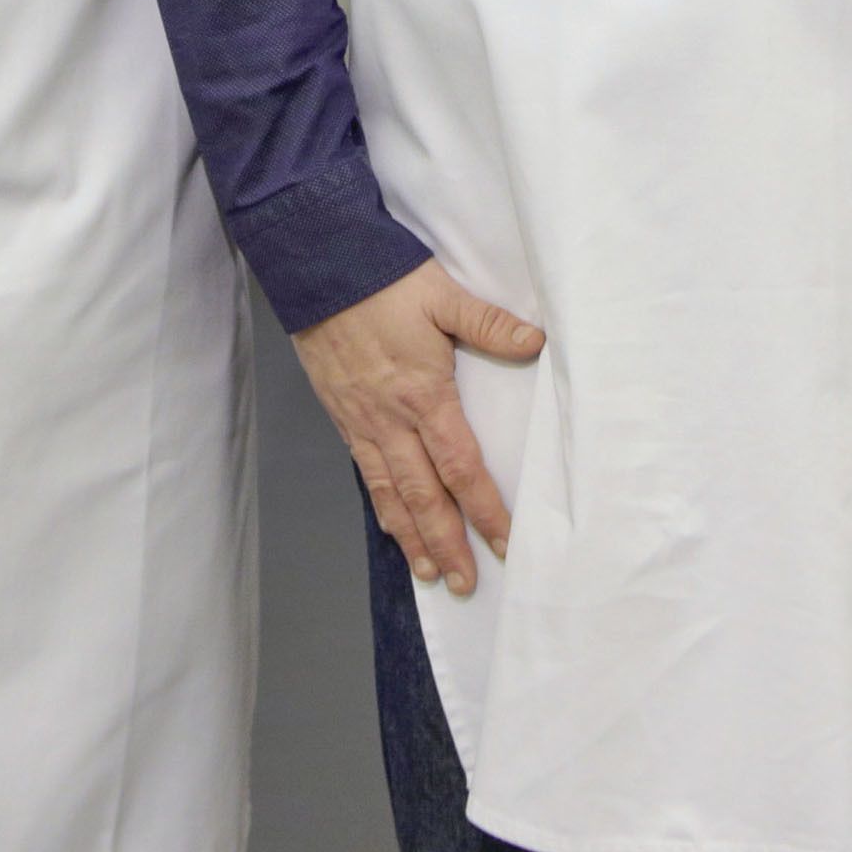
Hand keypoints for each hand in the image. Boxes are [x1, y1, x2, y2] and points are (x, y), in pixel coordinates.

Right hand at [290, 260, 545, 595]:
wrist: (316, 268)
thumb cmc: (383, 280)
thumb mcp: (442, 295)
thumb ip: (488, 323)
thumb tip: (534, 342)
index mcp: (423, 395)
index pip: (460, 467)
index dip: (484, 509)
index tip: (504, 542)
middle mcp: (391, 420)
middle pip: (423, 496)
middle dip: (447, 542)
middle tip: (467, 583)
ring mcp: (363, 422)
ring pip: (391, 494)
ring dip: (412, 537)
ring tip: (431, 573)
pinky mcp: (343, 416)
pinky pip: (366, 474)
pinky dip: (382, 507)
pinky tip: (392, 524)